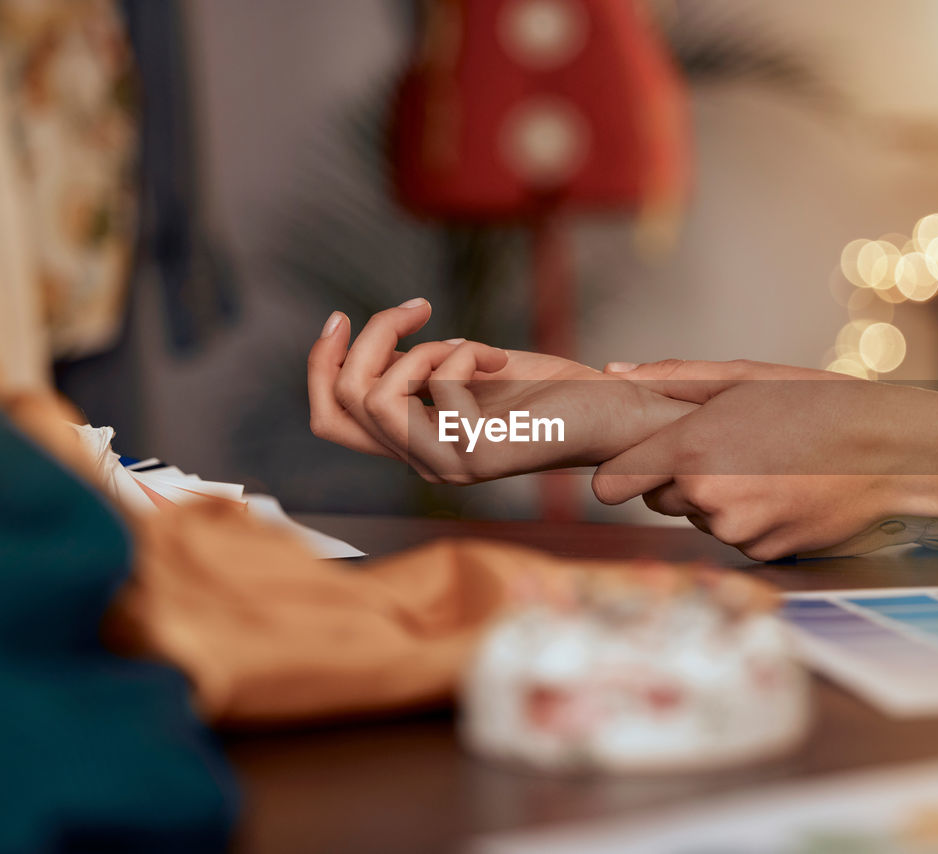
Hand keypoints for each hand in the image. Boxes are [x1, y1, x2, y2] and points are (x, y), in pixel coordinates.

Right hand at [307, 300, 694, 482]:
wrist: (617, 415)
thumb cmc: (553, 394)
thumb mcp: (472, 371)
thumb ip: (422, 367)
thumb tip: (374, 344)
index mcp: (418, 444)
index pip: (331, 420)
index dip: (320, 366)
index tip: (340, 317)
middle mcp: (425, 463)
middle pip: (345, 401)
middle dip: (370, 339)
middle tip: (420, 310)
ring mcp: (450, 464)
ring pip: (377, 397)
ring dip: (420, 349)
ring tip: (472, 346)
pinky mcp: (480, 453)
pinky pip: (437, 383)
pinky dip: (463, 353)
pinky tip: (498, 359)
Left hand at [592, 359, 937, 559]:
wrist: (890, 453)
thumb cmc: (815, 403)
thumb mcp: (742, 377)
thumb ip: (669, 378)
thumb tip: (610, 374)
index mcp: (691, 449)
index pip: (612, 483)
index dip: (624, 470)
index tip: (639, 460)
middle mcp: (707, 497)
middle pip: (658, 499)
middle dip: (679, 477)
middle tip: (728, 447)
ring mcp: (736, 532)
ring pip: (698, 518)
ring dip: (716, 498)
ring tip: (764, 464)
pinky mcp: (763, 555)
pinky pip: (735, 537)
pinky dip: (749, 517)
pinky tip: (783, 490)